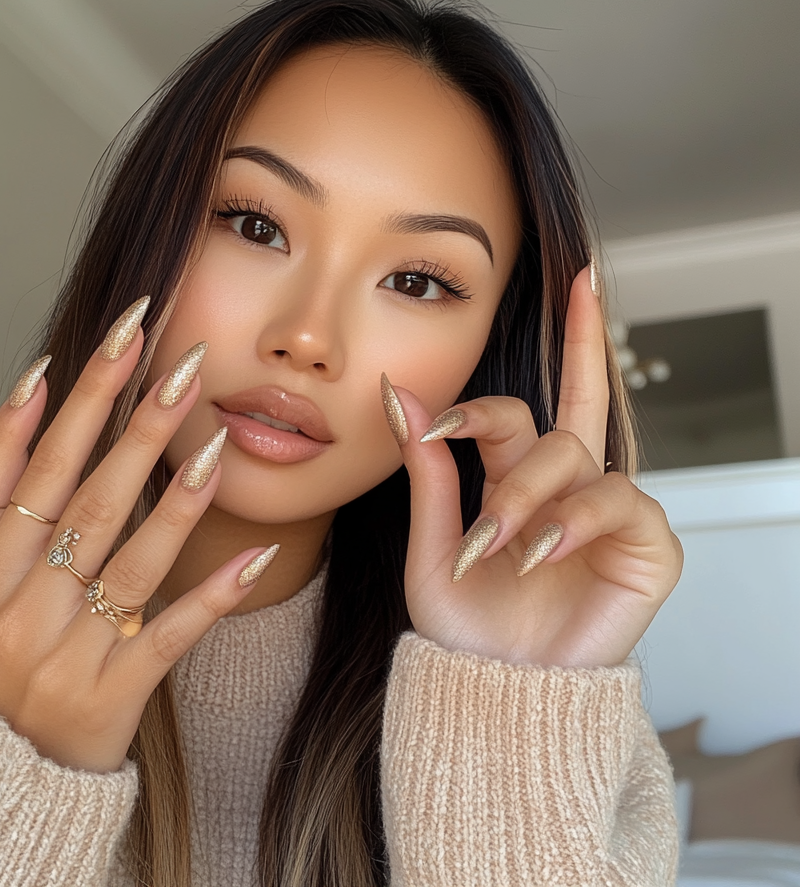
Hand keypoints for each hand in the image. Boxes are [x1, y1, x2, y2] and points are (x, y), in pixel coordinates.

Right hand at [0, 314, 274, 772]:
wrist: (0, 769)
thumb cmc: (4, 649)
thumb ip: (1, 487)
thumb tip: (35, 386)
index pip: (35, 461)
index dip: (79, 395)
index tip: (124, 334)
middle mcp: (16, 603)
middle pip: (86, 498)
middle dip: (137, 425)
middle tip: (187, 364)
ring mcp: (63, 650)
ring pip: (129, 559)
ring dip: (176, 500)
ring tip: (217, 443)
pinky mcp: (108, 694)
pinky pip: (168, 636)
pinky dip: (212, 596)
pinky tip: (254, 557)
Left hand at [386, 267, 682, 667]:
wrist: (494, 695)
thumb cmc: (465, 627)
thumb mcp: (433, 543)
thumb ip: (428, 470)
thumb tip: (397, 392)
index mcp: (514, 480)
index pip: (517, 410)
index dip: (479, 407)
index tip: (439, 425)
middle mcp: (566, 488)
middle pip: (574, 404)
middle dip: (567, 363)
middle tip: (546, 349)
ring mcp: (609, 515)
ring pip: (577, 455)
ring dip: (529, 494)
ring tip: (499, 544)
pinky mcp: (648, 550)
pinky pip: (623, 504)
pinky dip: (576, 522)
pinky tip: (542, 554)